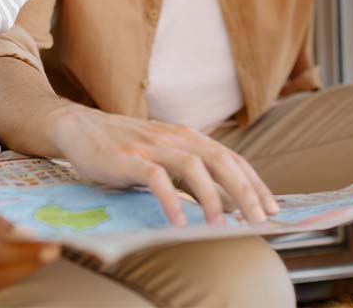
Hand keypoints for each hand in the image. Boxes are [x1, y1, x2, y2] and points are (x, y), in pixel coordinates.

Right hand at [49, 105, 278, 225]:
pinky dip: (170, 199)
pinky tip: (179, 222)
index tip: (272, 208)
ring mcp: (151, 146)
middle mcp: (175, 138)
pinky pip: (154, 177)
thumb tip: (232, 203)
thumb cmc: (127, 149)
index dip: (254, 182)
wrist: (80, 127)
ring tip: (221, 226)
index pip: (231, 158)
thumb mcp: (166, 160)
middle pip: (220, 160)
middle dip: (244, 191)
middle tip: (258, 220)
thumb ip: (196, 177)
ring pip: (192, 166)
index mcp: (189, 137)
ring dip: (211, 197)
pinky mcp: (128, 157)